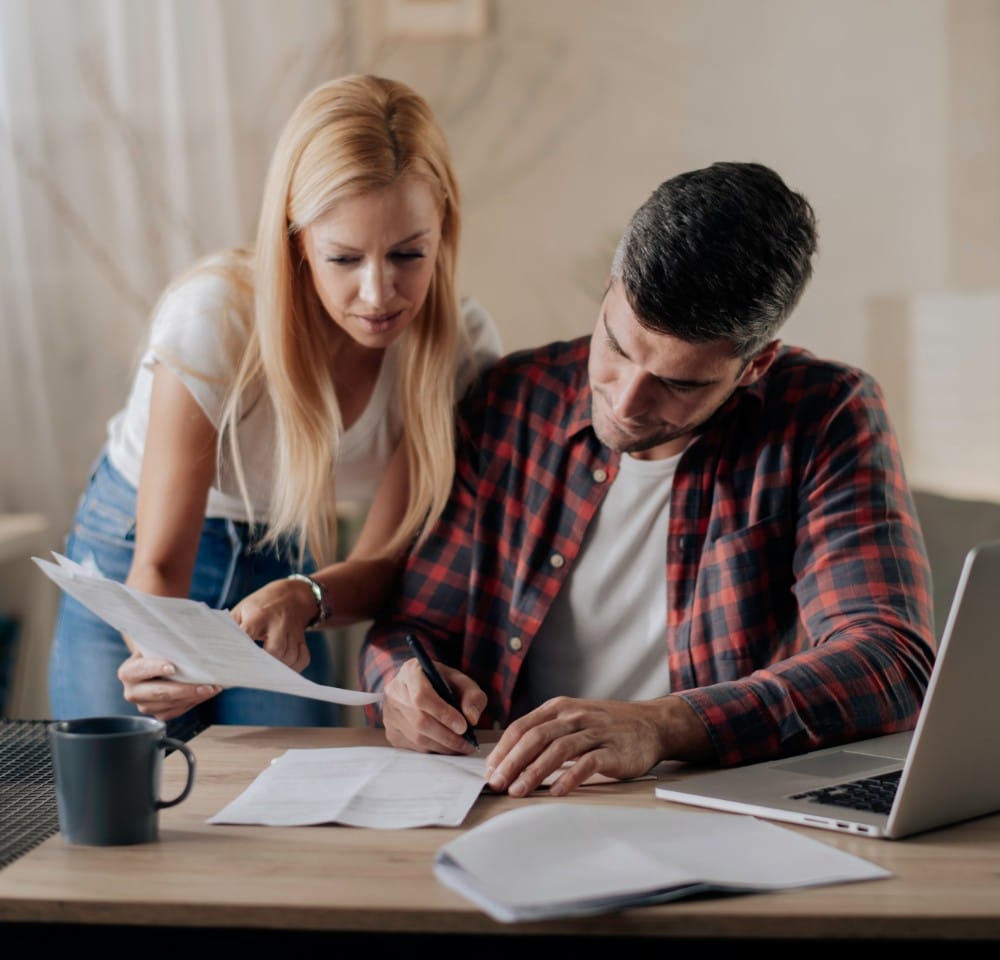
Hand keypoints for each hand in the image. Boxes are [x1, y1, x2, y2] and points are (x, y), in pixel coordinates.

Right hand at [118, 651, 220, 720]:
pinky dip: (192, 703)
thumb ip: (166, 641)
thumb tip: (189, 632)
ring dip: (194, 697)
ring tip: (213, 688)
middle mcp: (132, 691)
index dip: (156, 668)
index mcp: (128, 671)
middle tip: (207, 685)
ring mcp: (144, 705)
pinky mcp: (157, 714)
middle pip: (159, 693)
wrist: (158, 665)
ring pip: (170, 704)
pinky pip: (176, 711)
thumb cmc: (160, 651)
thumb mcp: (158, 644)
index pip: (141, 669)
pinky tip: (205, 694)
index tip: (173, 667)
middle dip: (185, 689)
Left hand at [230, 578, 313, 671]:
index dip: (241, 651)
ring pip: (289, 657)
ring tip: (264, 673)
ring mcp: (293, 632)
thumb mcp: (243, 609)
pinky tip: (282, 668)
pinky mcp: (302, 639)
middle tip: (250, 674)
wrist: (293, 594)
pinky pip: (302, 659)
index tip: (231, 665)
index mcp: (259, 614)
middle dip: (263, 665)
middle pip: (275, 650)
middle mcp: (279, 623)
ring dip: (277, 669)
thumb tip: (213, 648)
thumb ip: (231, 627)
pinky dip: (293, 667)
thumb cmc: (261, 604)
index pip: (249, 633)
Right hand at [381, 657, 485, 754]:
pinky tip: (446, 745)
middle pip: (419, 721)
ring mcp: (389, 713)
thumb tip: (472, 718)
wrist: (422, 686)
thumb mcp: (462, 681)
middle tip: (468, 743)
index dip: (443, 713)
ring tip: (461, 747)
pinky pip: (413, 747)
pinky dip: (433, 750)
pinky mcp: (390, 731)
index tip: (463, 726)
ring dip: (442, 746)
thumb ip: (472, 696)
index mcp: (410, 672)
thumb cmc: (442, 683)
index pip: (422, 696)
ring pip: (416, 737)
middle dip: (447, 736)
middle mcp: (394, 692)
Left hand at [484, 695, 712, 797]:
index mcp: (559, 707)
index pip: (522, 726)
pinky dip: (570, 777)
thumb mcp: (573, 718)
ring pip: (558, 749)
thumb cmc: (606, 726)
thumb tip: (510, 758)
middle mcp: (573, 716)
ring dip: (534, 771)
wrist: (651, 724)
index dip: (503, 749)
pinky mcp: (613, 750)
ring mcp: (594, 732)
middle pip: (535, 737)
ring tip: (518, 790)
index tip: (490, 771)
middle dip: (512, 762)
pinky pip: (588, 763)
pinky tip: (557, 792)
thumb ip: (546, 731)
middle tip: (496, 783)